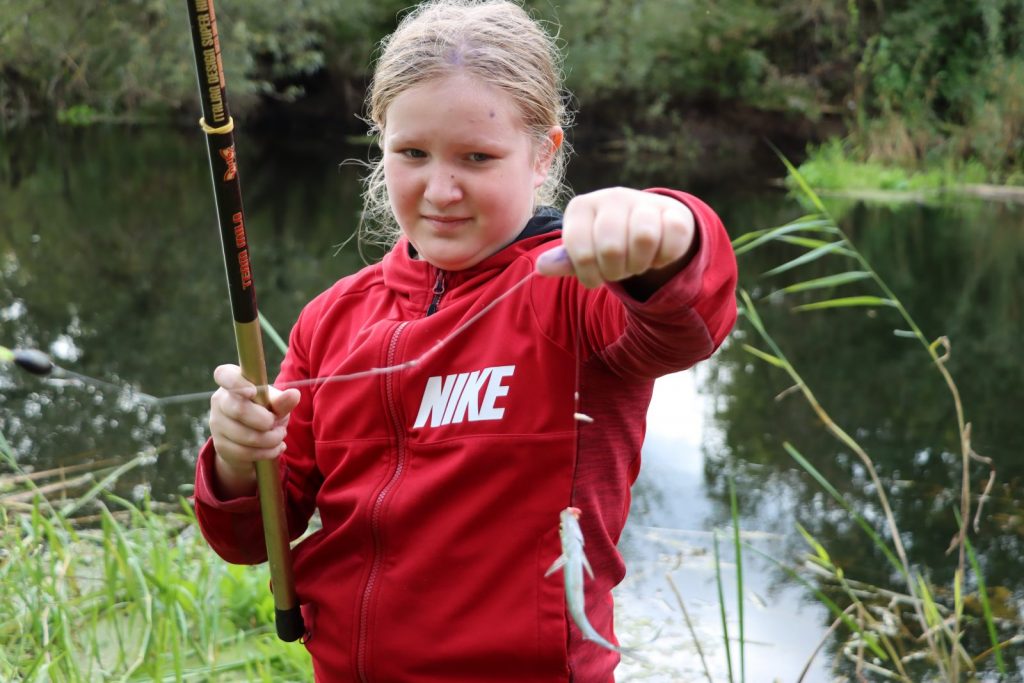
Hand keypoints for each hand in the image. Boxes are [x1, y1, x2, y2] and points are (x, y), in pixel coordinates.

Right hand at [208, 364, 300, 495]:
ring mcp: (217, 423)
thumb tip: (294, 394)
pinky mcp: (220, 445)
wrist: (250, 442)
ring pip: (245, 435)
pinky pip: (245, 452)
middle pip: (238, 409)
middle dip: (265, 420)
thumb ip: (282, 401)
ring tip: (279, 435)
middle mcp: (220, 401)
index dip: (235, 382)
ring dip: (270, 439)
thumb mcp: (275, 404)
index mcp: (232, 382)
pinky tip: (275, 448)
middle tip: (276, 423)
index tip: (253, 392)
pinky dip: (267, 452)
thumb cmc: (264, 412)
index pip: (223, 374)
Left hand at [535, 187, 695, 288]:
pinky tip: (657, 253)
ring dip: (640, 264)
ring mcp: (643, 201)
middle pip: (612, 249)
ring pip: (644, 239)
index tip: (595, 276)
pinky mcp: (674, 211)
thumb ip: (565, 261)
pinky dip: (664, 259)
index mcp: (581, 208)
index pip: (581, 252)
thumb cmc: (608, 243)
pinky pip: (671, 242)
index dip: (589, 275)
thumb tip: (542, 267)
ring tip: (637, 261)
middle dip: (616, 272)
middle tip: (619, 269)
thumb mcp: (583, 251)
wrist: (651, 227)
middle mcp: (610, 197)